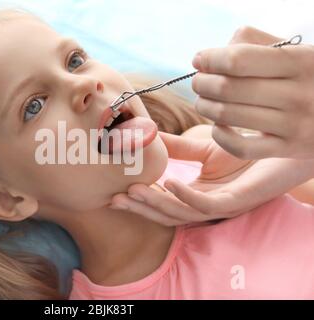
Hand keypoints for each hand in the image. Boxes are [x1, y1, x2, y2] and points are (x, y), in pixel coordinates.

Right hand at [110, 132, 313, 225]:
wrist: (281, 145)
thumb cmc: (246, 148)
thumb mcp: (202, 147)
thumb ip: (176, 146)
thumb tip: (147, 136)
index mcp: (196, 196)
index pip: (162, 203)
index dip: (139, 199)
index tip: (114, 190)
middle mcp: (205, 206)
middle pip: (166, 214)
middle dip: (140, 208)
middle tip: (116, 198)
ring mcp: (220, 207)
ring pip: (181, 213)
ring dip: (156, 204)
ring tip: (134, 191)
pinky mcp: (236, 202)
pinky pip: (206, 204)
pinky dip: (185, 196)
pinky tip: (168, 183)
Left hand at [192, 26, 313, 159]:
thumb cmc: (310, 77)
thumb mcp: (296, 52)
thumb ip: (256, 44)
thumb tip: (211, 57)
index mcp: (300, 62)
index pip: (238, 60)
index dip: (210, 59)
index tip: (200, 59)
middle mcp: (298, 94)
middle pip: (227, 88)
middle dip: (202, 83)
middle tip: (199, 82)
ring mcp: (294, 125)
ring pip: (227, 116)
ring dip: (205, 106)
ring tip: (204, 101)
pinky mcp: (288, 149)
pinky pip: (240, 148)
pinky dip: (220, 136)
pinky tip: (219, 126)